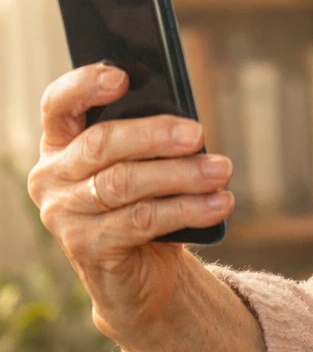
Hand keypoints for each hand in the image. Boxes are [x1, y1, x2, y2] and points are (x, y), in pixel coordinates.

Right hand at [27, 61, 234, 344]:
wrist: (141, 274)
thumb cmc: (145, 205)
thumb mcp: (143, 167)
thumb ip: (149, 142)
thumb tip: (188, 124)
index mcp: (61, 143)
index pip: (58, 104)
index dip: (85, 86)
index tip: (122, 77)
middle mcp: (52, 176)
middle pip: (102, 144)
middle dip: (155, 135)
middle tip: (198, 134)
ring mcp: (64, 214)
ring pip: (124, 184)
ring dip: (181, 175)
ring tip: (221, 171)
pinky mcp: (86, 248)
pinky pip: (142, 221)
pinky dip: (187, 210)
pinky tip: (219, 204)